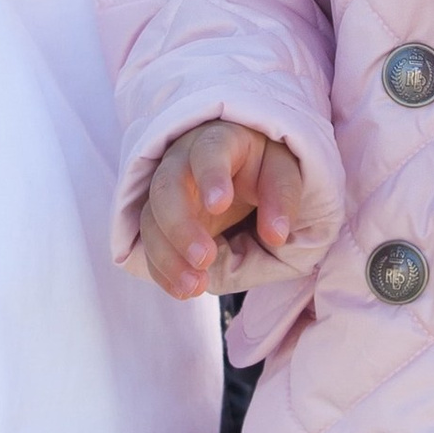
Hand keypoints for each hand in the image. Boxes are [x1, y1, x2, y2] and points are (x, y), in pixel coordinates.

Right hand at [140, 122, 306, 301]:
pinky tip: (183, 291)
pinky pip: (149, 244)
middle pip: (165, 188)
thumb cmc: (264, 163)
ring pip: (150, 219)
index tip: (219, 205)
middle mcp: (181, 162)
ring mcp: (165, 191)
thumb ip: (283, 196)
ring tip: (196, 286)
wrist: (243, 165)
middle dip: (180, 227)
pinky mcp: (159, 219)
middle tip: (205, 259)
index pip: (208, 151)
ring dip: (168, 256)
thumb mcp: (284, 171)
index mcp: (218, 141)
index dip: (210, 175)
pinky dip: (162, 270)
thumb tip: (275, 236)